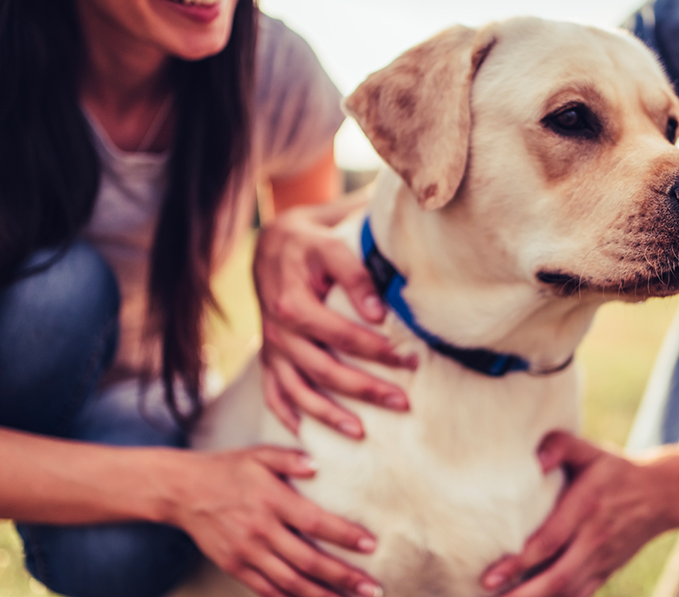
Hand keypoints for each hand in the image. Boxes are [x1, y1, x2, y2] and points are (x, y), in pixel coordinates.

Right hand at [170, 446, 382, 596]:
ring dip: (321, 595)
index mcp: (270, 500)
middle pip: (307, 560)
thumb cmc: (228, 469)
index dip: (343, 535)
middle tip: (372, 589)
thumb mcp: (259, 455)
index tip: (371, 545)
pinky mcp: (234, 567)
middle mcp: (260, 530)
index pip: (314, 522)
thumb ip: (289, 458)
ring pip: (290, 582)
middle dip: (343, 577)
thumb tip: (316, 465)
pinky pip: (266, 590)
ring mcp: (246, 552)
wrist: (182, 491)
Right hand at [254, 206, 414, 436]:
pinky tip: (305, 433)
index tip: (410, 361)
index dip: (378, 351)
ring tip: (360, 433)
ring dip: (328, 415)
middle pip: (324, 371)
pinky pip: (272, 392)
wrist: (273, 244)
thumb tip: (378, 313)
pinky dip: (286, 415)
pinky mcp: (268, 357)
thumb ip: (355, 277)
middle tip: (402, 403)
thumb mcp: (332, 248)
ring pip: (298, 391)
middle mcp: (278, 332)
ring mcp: (271, 348)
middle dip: (365, 390)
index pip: (342, 336)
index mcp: (293, 305)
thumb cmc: (311, 245)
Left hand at [481, 432, 673, 596]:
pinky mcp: (606, 572)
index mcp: (586, 508)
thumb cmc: (615, 469)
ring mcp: (602, 560)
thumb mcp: (591, 450)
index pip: (550, 541)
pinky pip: (581, 596)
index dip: (519, 562)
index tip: (491, 575)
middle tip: (489, 595)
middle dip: (523, 594)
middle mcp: (594, 539)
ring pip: (568, 592)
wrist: (662, 494)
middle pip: (557, 577)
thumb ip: (561, 445)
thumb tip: (536, 460)